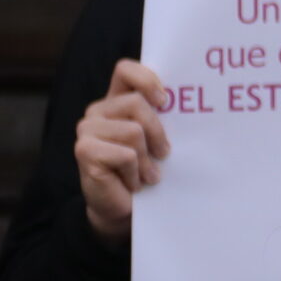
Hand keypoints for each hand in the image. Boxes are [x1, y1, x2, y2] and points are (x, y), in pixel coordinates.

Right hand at [75, 59, 170, 245]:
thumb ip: (165, 119)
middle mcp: (98, 111)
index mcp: (117, 101)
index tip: (166, 101)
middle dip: (158, 132)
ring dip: (148, 159)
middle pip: (137, 104)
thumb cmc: (149, 172)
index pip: (125, 70)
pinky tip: (133, 183)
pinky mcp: (84, 151)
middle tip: (163, 155)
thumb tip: (196, 102)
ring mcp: (87, 130)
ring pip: (134, 131)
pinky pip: (126, 155)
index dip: (147, 79)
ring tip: (147, 174)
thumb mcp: (160, 141)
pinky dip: (136, 173)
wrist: (127, 209)